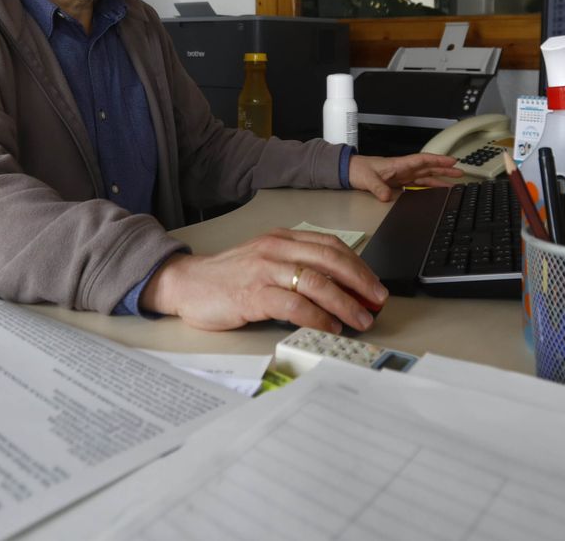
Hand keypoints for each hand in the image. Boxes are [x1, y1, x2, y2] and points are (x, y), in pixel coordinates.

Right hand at [140, 228, 386, 332]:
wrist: (186, 283)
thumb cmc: (226, 277)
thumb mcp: (263, 260)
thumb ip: (294, 266)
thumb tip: (335, 288)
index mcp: (281, 238)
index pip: (330, 245)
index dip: (358, 265)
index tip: (373, 284)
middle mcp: (275, 249)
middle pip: (330, 260)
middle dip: (360, 282)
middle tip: (378, 301)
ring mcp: (264, 270)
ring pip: (317, 282)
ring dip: (345, 303)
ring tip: (361, 319)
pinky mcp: (253, 295)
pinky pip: (295, 305)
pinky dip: (318, 317)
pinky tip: (330, 327)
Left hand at [347, 152, 462, 200]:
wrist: (348, 171)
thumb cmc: (358, 170)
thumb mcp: (367, 179)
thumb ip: (378, 188)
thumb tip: (387, 196)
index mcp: (399, 164)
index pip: (422, 161)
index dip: (438, 161)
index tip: (452, 162)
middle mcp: (403, 169)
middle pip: (428, 168)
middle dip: (444, 170)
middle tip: (460, 172)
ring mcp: (402, 176)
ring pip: (425, 177)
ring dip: (439, 179)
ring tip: (453, 183)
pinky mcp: (398, 182)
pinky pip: (417, 184)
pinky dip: (428, 187)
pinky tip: (435, 191)